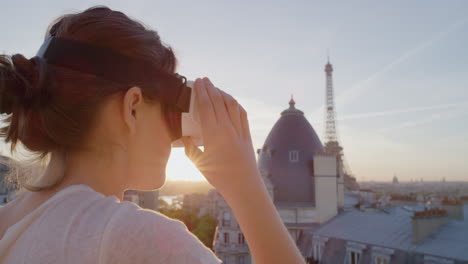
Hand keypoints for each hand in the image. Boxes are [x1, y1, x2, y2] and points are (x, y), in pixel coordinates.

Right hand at [181, 77, 259, 193]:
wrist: (244, 186)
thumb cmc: (219, 177)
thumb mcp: (199, 163)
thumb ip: (190, 148)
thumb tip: (185, 136)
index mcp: (213, 135)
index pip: (206, 106)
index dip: (201, 92)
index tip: (197, 82)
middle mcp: (227, 129)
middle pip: (218, 102)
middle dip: (210, 88)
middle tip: (204, 80)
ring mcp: (239, 131)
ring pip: (231, 105)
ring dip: (223, 93)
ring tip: (215, 88)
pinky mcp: (247, 135)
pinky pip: (241, 114)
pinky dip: (235, 105)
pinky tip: (230, 101)